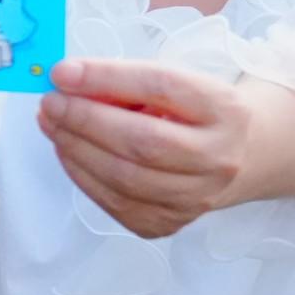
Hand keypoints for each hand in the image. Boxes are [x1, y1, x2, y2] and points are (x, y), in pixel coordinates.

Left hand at [36, 58, 255, 238]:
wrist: (243, 155)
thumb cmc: (197, 112)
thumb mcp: (179, 83)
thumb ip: (129, 81)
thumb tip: (67, 81)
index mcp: (224, 108)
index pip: (161, 87)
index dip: (106, 78)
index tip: (63, 71)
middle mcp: (218, 157)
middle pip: (142, 141)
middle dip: (84, 119)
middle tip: (50, 102)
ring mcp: (197, 198)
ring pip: (125, 178)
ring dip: (76, 148)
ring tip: (51, 124)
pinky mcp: (169, 223)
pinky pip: (115, 203)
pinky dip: (83, 175)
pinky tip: (68, 151)